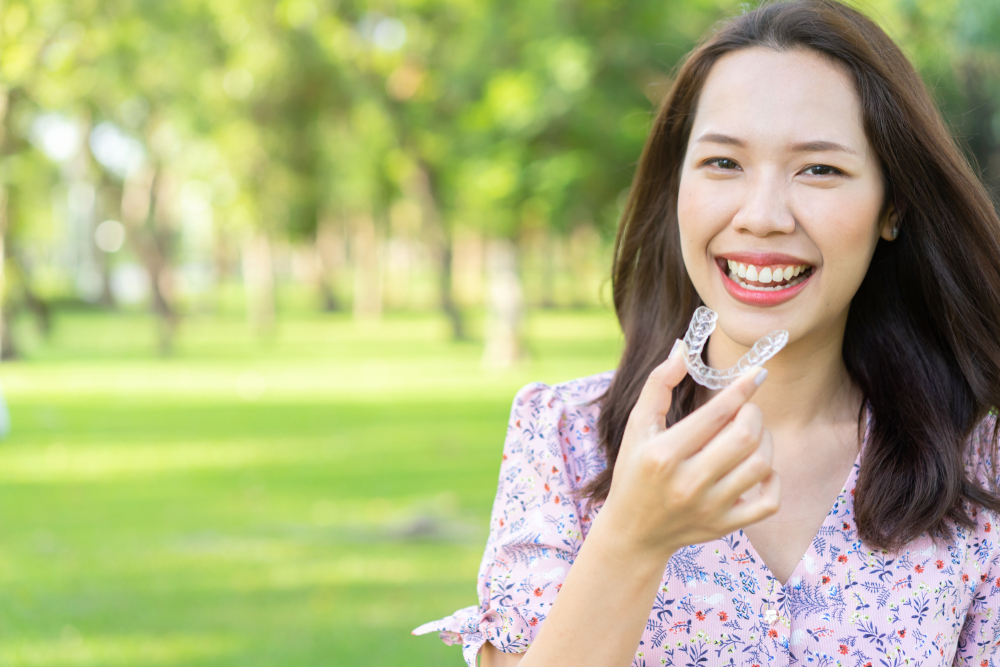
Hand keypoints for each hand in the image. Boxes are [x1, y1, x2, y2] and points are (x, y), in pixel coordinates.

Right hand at [598, 341, 780, 559]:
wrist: (633, 532)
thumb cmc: (634, 471)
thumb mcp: (636, 426)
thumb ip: (658, 385)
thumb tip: (682, 349)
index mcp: (663, 455)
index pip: (716, 414)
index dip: (741, 388)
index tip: (757, 373)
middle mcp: (688, 483)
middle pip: (745, 436)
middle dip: (753, 413)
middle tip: (746, 409)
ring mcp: (709, 507)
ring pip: (761, 464)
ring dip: (764, 440)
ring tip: (750, 434)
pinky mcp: (725, 526)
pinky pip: (769, 501)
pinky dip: (772, 479)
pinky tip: (758, 468)